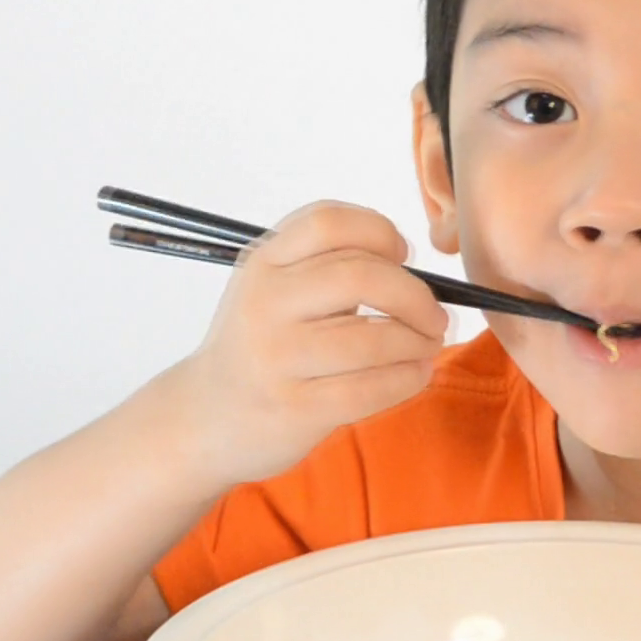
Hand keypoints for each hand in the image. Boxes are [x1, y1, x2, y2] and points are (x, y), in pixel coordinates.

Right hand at [158, 201, 449, 486]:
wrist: (206, 418)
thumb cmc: (260, 347)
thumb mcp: (272, 290)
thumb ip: (326, 268)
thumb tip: (410, 268)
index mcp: (263, 263)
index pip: (329, 223)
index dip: (379, 230)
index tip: (403, 255)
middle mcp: (265, 304)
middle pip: (360, 276)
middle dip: (415, 295)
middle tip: (434, 315)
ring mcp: (277, 358)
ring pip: (371, 339)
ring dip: (417, 342)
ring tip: (429, 347)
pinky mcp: (294, 408)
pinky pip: (369, 389)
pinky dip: (407, 379)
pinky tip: (416, 375)